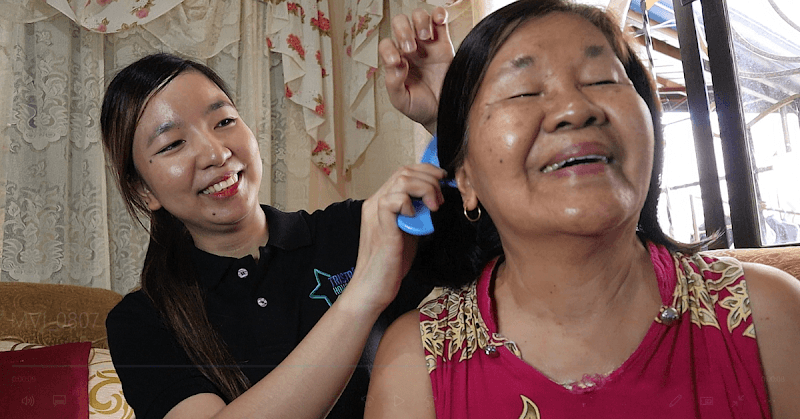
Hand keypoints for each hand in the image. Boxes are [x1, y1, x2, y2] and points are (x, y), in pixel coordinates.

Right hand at [339, 164, 445, 314]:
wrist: (373, 288)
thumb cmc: (391, 265)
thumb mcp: (409, 232)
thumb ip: (418, 215)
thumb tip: (436, 202)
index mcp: (382, 202)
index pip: (404, 172)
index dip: (427, 171)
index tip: (443, 181)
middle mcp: (375, 202)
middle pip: (404, 171)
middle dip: (430, 180)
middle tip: (439, 201)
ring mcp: (376, 212)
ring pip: (402, 179)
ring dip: (425, 190)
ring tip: (433, 208)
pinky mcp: (380, 224)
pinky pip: (395, 199)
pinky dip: (411, 204)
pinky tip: (416, 219)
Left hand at [380, 7, 453, 134]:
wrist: (443, 112)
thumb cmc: (420, 107)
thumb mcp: (402, 101)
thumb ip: (394, 84)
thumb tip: (397, 64)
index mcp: (396, 61)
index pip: (386, 44)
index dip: (388, 50)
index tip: (397, 63)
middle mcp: (410, 49)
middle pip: (400, 23)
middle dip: (403, 31)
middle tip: (411, 49)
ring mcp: (427, 45)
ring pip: (418, 17)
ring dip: (420, 22)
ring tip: (425, 38)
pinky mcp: (444, 43)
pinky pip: (440, 20)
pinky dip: (439, 14)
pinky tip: (438, 21)